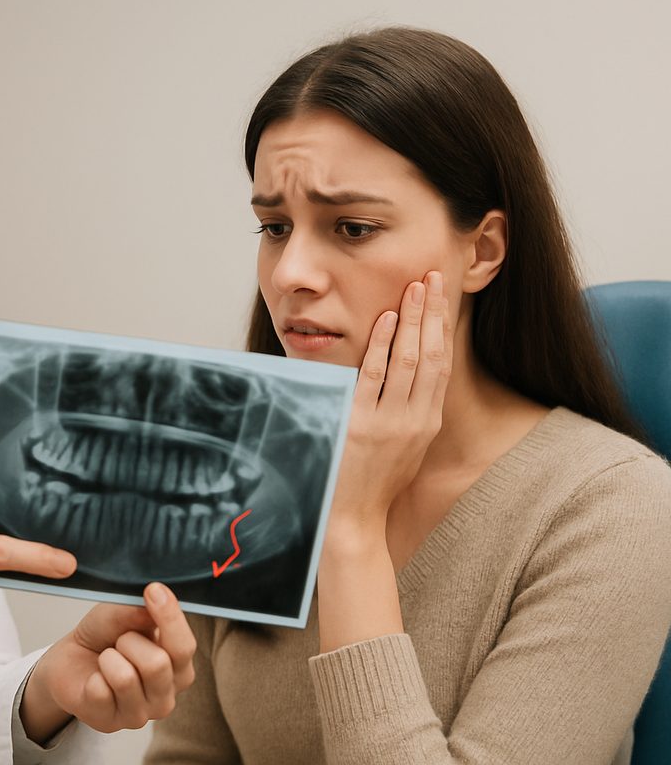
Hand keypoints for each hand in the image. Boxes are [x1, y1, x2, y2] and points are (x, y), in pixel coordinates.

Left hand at [19, 582, 196, 740]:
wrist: (70, 660)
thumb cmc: (103, 637)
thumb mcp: (119, 614)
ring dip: (108, 658)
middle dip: (129, 641)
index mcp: (178, 667)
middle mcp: (166, 696)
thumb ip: (136, 610)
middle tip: (119, 640)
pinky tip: (94, 679)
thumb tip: (153, 601)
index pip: (185, 646)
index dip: (169, 617)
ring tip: (106, 659)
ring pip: (125, 678)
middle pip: (157, 665)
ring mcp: (139, 714)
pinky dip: (91, 677)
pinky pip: (100, 691)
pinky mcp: (109, 723)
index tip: (153, 590)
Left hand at [331, 270, 453, 525]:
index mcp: (428, 421)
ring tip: (414, 287)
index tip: (442, 295)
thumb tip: (405, 374)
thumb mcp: (403, 445)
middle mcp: (416, 419)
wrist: (354, 519)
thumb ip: (408, 411)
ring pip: (409, 360)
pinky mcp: (363, 425)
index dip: (443, 326)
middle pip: (431, 354)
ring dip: (412, 320)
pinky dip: (383, 346)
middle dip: (433, 313)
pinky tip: (387, 320)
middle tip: (433, 277)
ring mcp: (391, 422)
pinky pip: (376, 378)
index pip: (441, 362)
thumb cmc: (373, 481)